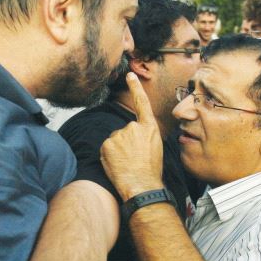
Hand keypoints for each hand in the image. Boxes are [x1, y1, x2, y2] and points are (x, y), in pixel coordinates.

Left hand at [100, 72, 163, 200]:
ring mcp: (119, 134)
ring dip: (118, 150)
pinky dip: (109, 156)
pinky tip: (117, 165)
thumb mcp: (155, 148)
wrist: (142, 185)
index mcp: (149, 128)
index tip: (130, 75)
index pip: (141, 103)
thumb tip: (131, 136)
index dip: (135, 88)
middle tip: (134, 159)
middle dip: (126, 143)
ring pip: (114, 140)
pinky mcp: (107, 143)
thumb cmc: (150, 171)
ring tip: (127, 164)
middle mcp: (134, 127)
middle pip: (125, 131)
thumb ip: (143, 135)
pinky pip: (106, 148)